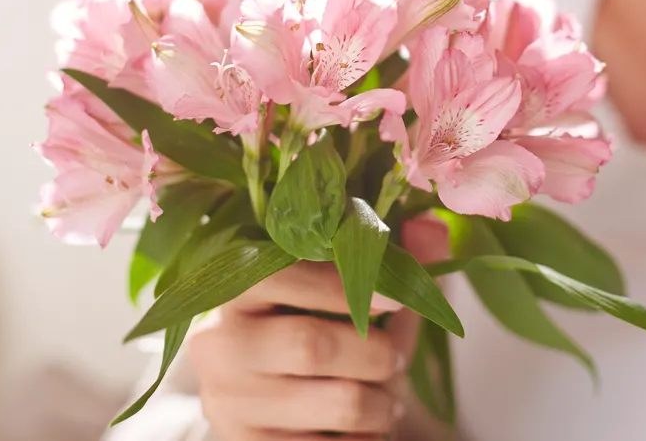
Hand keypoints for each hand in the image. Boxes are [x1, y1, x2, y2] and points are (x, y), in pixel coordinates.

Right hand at [186, 217, 449, 440]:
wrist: (276, 406)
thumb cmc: (323, 328)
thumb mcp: (356, 290)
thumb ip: (391, 257)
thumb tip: (429, 227)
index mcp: (233, 284)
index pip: (286, 275)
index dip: (350, 284)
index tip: (397, 297)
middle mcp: (216, 342)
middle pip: (314, 345)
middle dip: (377, 353)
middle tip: (397, 359)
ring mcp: (226, 400)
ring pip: (339, 403)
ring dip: (382, 404)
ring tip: (387, 399)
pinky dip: (366, 439)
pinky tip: (364, 429)